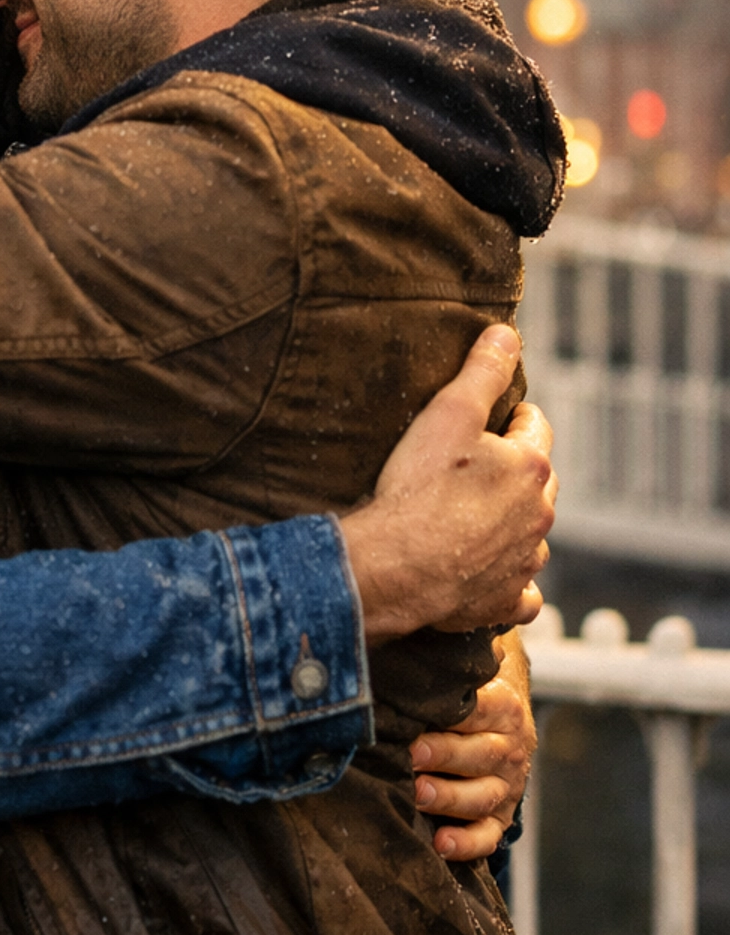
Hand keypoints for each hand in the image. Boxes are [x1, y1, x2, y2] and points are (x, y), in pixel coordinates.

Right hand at [339, 325, 554, 644]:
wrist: (394, 567)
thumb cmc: (417, 489)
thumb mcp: (447, 414)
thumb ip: (482, 371)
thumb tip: (508, 334)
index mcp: (531, 467)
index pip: (535, 425)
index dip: (510, 416)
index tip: (485, 420)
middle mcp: (539, 516)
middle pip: (538, 480)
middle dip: (514, 470)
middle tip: (472, 465)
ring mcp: (525, 562)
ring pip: (531, 534)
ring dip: (512, 523)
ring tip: (470, 517)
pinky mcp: (505, 601)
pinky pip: (523, 592)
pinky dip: (511, 582)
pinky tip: (488, 573)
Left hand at [411, 633, 533, 861]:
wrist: (500, 716)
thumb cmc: (468, 685)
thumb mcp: (469, 663)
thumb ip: (454, 651)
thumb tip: (423, 618)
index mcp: (504, 704)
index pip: (484, 710)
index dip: (456, 719)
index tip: (420, 723)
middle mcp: (511, 745)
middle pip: (483, 755)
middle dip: (447, 757)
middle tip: (413, 757)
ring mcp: (508, 782)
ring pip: (485, 796)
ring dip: (453, 799)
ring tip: (420, 795)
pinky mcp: (501, 813)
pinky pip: (489, 835)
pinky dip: (468, 843)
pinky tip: (441, 844)